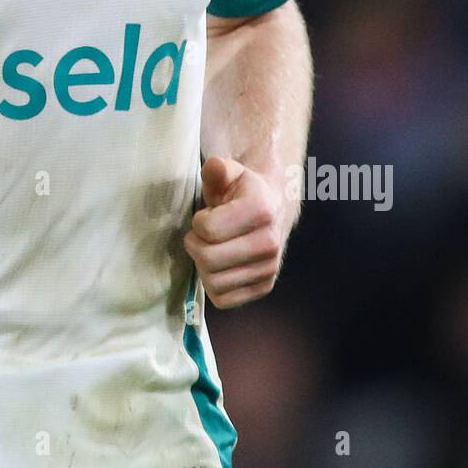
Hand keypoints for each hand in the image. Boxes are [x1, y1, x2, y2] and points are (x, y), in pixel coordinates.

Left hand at [183, 155, 288, 308]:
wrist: (272, 209)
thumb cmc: (243, 192)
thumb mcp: (230, 173)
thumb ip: (217, 169)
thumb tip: (214, 167)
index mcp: (260, 211)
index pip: (207, 229)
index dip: (198, 222)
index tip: (206, 215)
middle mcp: (269, 243)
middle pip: (208, 259)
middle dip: (195, 245)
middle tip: (200, 236)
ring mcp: (269, 269)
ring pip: (214, 283)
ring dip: (203, 267)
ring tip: (211, 249)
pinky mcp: (264, 287)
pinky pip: (224, 300)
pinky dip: (213, 286)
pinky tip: (219, 267)